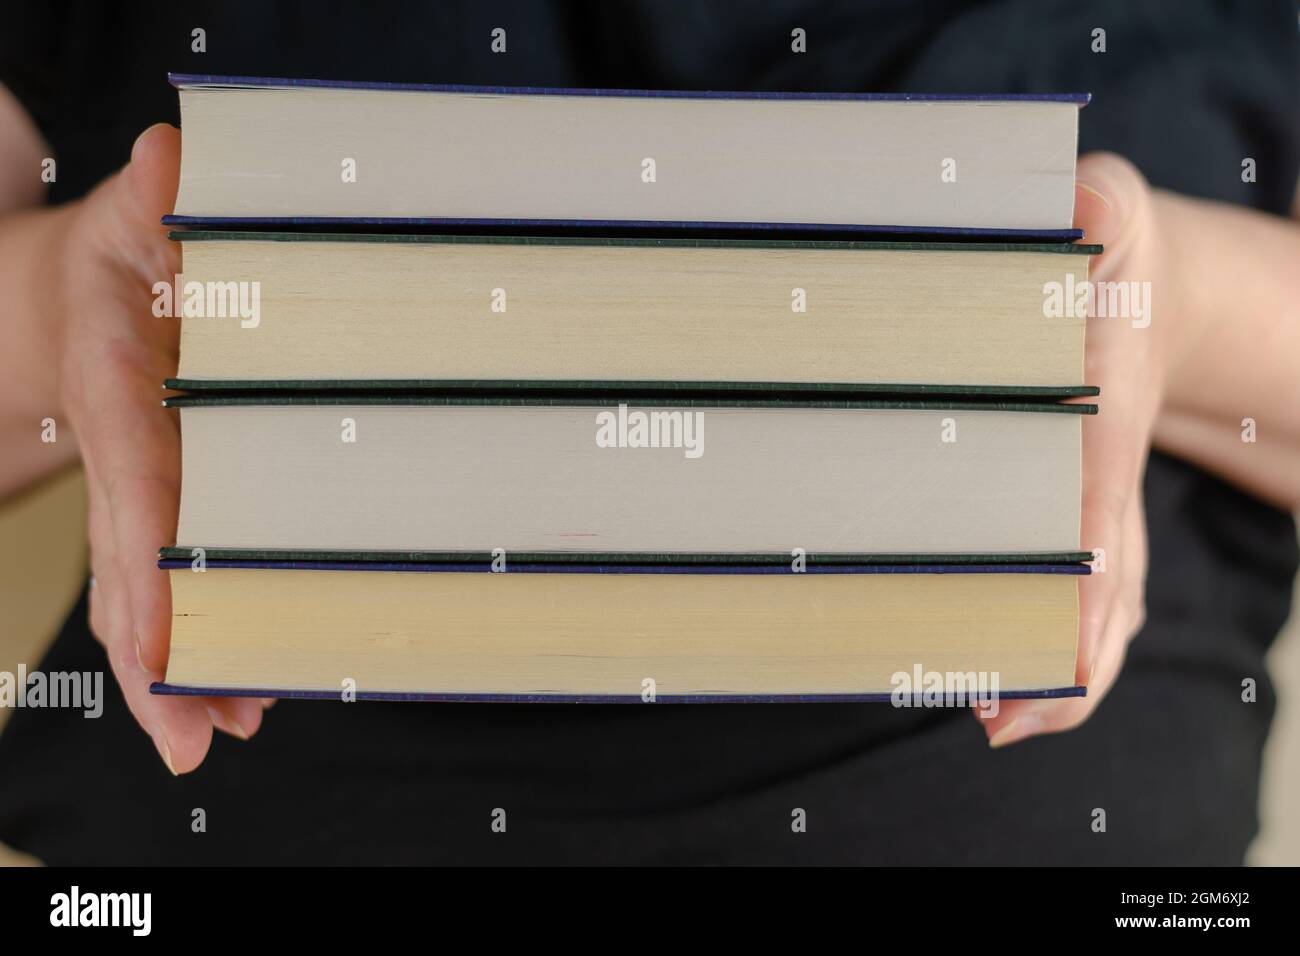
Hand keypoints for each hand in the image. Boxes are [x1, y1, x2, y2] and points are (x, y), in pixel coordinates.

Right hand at [57, 124, 269, 771]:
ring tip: (226, 732)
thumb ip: (154, 198)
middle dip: (157, 658)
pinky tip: (238, 688)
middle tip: (196, 737)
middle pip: (133, 569)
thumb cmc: (116, 257)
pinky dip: (196, 636)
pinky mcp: (166, 506)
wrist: (74, 297)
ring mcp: (143, 492)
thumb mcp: (137, 214)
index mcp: (118, 394)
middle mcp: (125, 460)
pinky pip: (172, 580)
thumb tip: (171, 156)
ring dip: (184, 668)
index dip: (146, 566)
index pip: (132, 489)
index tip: (160, 643)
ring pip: (150, 592)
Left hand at [982, 153, 1172, 746]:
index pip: (1099, 473)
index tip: (1076, 599)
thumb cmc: (1110, 246)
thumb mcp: (1108, 204)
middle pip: (1109, 563)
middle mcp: (1112, 462)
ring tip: (1001, 723)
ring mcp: (1101, 496)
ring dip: (1060, 665)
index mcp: (1112, 392)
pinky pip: (1080, 590)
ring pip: (1100, 596)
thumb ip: (1097, 202)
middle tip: (1014, 709)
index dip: (1088, 536)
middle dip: (1074, 639)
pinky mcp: (1078, 514)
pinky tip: (1003, 696)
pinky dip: (1055, 644)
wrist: (1151, 289)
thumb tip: (1085, 192)